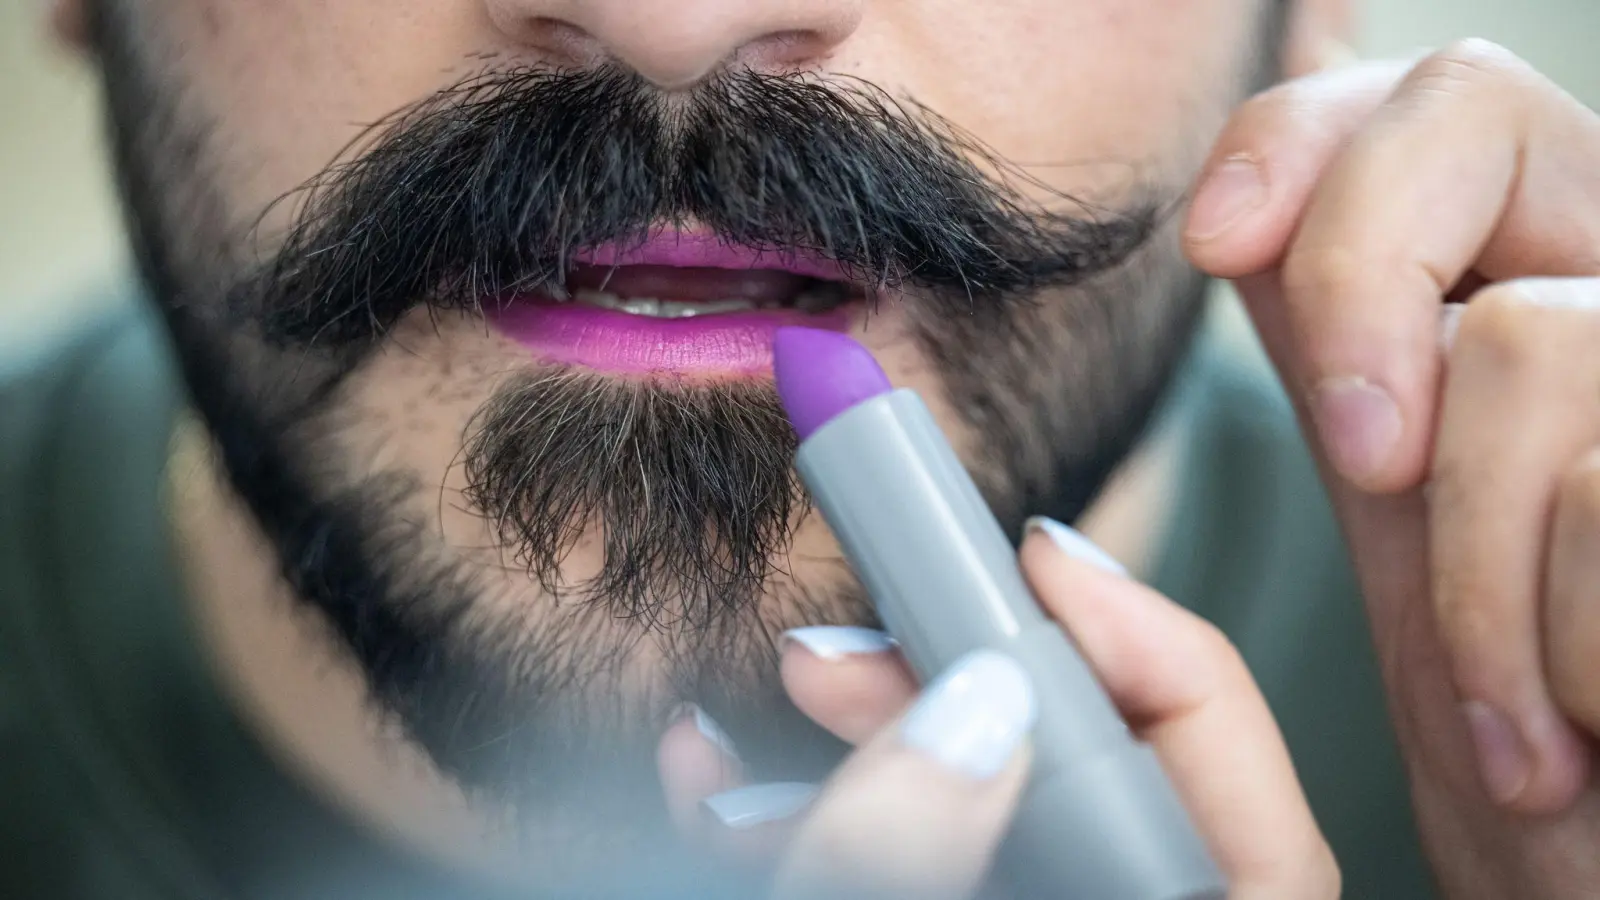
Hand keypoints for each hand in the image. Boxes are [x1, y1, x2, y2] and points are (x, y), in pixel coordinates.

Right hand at [657, 521, 1338, 899]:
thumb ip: (908, 860)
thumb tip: (968, 707)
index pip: (1218, 759)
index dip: (1140, 634)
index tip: (1024, 549)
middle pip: (1079, 757)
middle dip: (953, 667)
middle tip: (851, 625)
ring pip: (968, 795)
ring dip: (860, 726)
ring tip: (771, 684)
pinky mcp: (934, 898)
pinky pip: (892, 845)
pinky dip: (800, 806)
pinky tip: (711, 773)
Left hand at [1184, 41, 1599, 895]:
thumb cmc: (1537, 738)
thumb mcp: (1415, 531)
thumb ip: (1349, 368)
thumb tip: (1230, 232)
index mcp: (1524, 298)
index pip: (1415, 98)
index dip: (1298, 135)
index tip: (1213, 242)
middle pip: (1471, 107)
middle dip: (1356, 282)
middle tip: (1371, 465)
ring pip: (1524, 337)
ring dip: (1476, 578)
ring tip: (1518, 712)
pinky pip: (1597, 488)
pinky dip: (1552, 651)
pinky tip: (1581, 723)